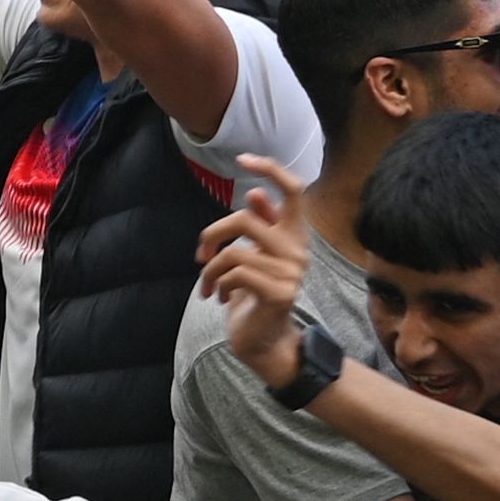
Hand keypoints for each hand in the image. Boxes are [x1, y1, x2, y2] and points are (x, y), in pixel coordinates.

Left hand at [194, 156, 315, 388]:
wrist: (262, 340)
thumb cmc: (252, 294)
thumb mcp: (251, 256)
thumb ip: (258, 227)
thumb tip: (256, 193)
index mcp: (294, 235)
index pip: (294, 190)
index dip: (270, 169)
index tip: (243, 160)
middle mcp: (298, 250)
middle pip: (243, 218)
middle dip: (212, 234)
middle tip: (201, 254)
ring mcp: (292, 271)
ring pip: (233, 251)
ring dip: (210, 269)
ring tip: (208, 283)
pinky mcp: (279, 292)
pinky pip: (234, 273)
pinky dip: (216, 284)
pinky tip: (219, 297)